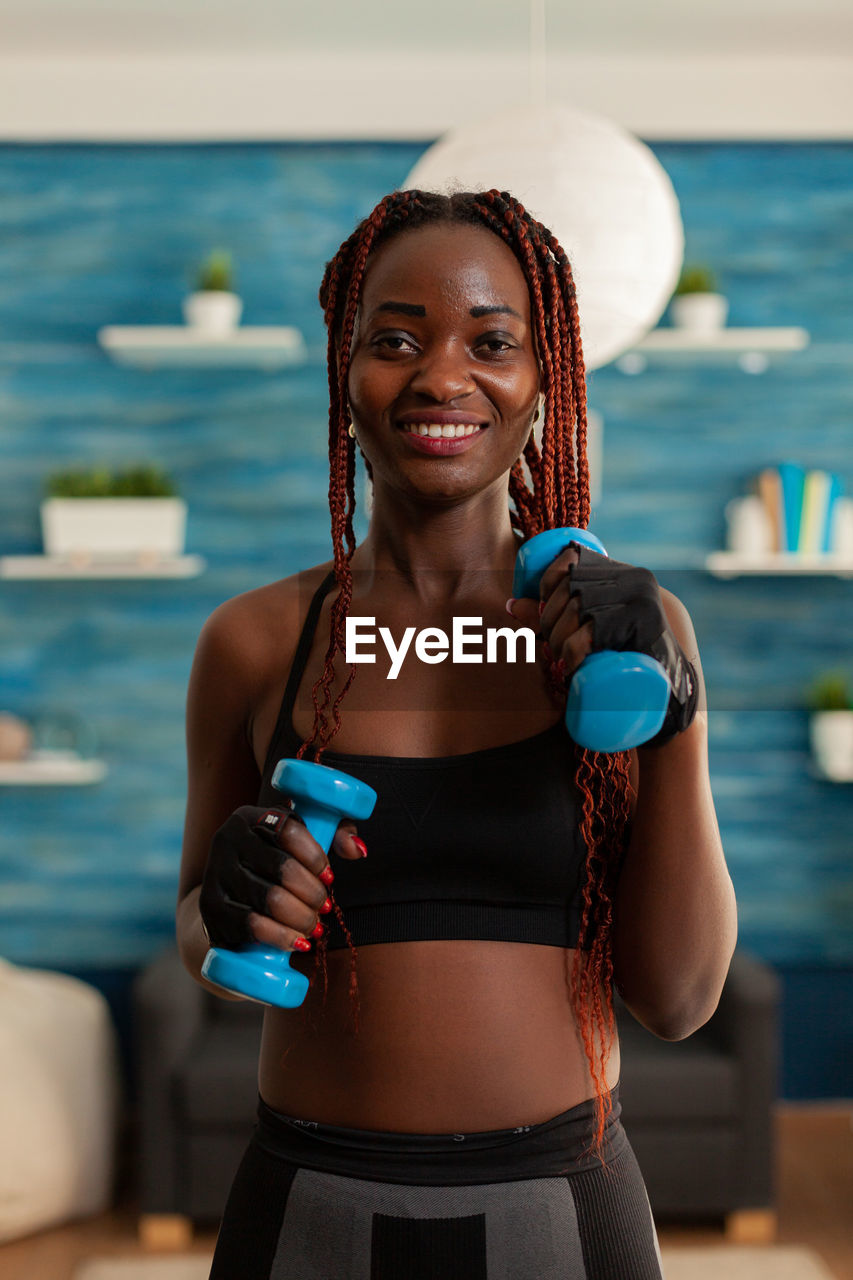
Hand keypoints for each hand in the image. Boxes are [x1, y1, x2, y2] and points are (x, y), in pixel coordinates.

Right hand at [199, 805, 366, 951]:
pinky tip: (298, 942)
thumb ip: (336, 833)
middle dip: (314, 894)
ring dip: (302, 918)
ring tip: (315, 926)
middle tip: (325, 907)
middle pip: (283, 868)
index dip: (316, 855)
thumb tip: (357, 850)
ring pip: (271, 900)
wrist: (229, 896)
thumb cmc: (275, 863)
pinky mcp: (211, 909)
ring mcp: (215, 874)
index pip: (289, 829)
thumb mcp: (302, 841)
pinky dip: (281, 937)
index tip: (329, 875)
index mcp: (249, 818)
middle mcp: (226, 840)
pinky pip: (252, 925)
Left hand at [511, 543, 698, 745]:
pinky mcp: (644, 623)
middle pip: (571, 589)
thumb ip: (557, 612)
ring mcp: (641, 599)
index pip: (572, 559)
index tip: (543, 613)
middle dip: (549, 621)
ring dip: (559, 639)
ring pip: (579, 609)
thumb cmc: (624, 656)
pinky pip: (595, 629)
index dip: (547, 583)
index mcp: (622, 572)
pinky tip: (571, 665)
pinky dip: (574, 650)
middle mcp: (634, 578)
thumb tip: (510, 606)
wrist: (673, 688)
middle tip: (550, 649)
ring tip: (560, 661)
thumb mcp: (593, 627)